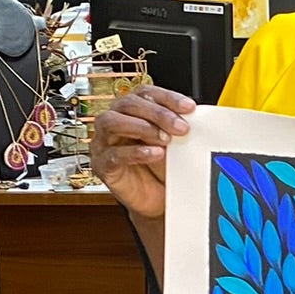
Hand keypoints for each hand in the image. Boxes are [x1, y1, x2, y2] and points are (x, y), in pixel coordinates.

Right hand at [89, 85, 194, 220]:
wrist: (156, 200)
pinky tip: (155, 153)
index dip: (167, 97)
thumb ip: (176, 127)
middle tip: (181, 127)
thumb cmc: (161, 167)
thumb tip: (192, 115)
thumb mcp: (173, 143)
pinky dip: (136, 152)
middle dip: (158, 113)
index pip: (145, 93)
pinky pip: (114, 154)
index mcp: (132, 110)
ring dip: (142, 127)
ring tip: (165, 140)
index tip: (188, 107)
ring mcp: (104, 142)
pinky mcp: (102, 165)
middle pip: (128, 103)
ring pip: (112, 122)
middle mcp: (114, 121)